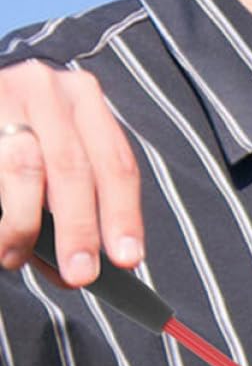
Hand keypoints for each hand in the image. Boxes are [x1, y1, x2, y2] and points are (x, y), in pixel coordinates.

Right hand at [0, 60, 142, 286]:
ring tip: (15, 257)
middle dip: (79, 228)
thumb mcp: (62, 156)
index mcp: (86, 100)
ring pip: (24, 168)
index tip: (126, 258)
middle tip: (80, 273)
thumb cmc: (27, 136)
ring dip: (24, 224)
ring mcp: (5, 96)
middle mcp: (48, 91)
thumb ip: (78, 206)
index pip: (117, 164)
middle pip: (73, 167)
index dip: (123, 215)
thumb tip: (74, 274)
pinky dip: (0, 216)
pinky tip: (1, 239)